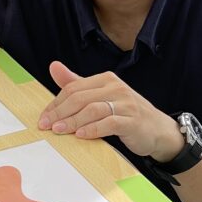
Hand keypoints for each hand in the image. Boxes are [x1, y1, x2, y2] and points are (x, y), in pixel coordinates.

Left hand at [38, 61, 183, 160]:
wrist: (157, 130)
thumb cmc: (126, 113)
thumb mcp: (101, 96)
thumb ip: (77, 83)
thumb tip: (53, 66)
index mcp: (106, 79)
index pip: (74, 87)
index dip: (56, 103)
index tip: (44, 117)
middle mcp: (116, 87)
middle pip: (80, 97)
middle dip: (60, 112)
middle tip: (46, 125)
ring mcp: (125, 103)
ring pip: (92, 109)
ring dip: (73, 121)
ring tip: (60, 131)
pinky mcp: (132, 120)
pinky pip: (109, 123)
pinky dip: (93, 130)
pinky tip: (81, 135)